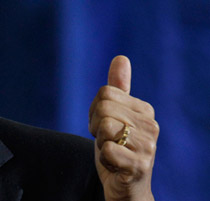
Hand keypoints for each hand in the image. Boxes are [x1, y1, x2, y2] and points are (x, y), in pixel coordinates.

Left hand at [88, 56, 158, 200]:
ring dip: (99, 143)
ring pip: (104, 127)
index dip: (94, 111)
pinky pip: (107, 149)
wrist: (127, 188)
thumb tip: (121, 57)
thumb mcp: (114, 116)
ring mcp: (148, 146)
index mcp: (144, 109)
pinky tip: (114, 164)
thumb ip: (118, 88)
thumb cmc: (118, 149)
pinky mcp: (139, 165)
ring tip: (111, 152)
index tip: (103, 127)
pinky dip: (103, 158)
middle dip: (95, 127)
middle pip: (103, 108)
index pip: (104, 93)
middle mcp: (151, 125)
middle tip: (106, 141)